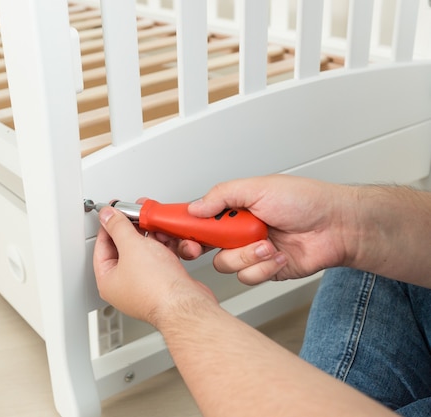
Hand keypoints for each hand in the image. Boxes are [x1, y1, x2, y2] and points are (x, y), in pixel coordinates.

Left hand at [93, 207, 217, 326]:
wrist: (187, 304)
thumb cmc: (157, 287)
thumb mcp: (131, 246)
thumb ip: (118, 227)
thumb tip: (107, 216)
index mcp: (108, 281)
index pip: (101, 247)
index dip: (108, 226)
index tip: (116, 213)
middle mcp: (124, 286)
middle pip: (125, 249)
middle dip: (136, 231)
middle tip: (139, 216)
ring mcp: (145, 285)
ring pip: (146, 253)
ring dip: (153, 238)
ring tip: (158, 228)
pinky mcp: (164, 284)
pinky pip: (161, 260)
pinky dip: (166, 248)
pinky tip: (171, 240)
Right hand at [183, 175, 354, 284]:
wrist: (337, 226)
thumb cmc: (305, 201)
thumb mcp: (258, 188)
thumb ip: (222, 195)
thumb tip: (195, 206)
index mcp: (234, 209)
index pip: (199, 219)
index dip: (185, 227)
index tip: (176, 232)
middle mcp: (238, 231)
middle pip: (205, 246)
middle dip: (207, 246)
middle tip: (211, 243)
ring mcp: (250, 251)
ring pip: (226, 264)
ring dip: (247, 255)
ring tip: (268, 243)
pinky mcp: (265, 270)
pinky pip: (249, 276)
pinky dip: (264, 267)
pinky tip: (279, 254)